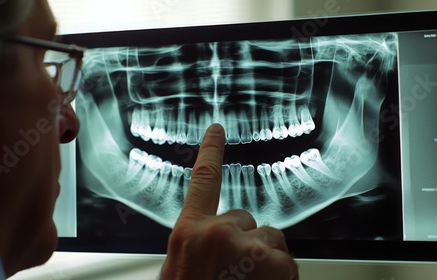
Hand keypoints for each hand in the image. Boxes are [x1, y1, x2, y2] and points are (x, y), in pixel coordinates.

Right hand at [160, 123, 298, 279]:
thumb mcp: (179, 266)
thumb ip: (193, 243)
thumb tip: (202, 239)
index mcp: (188, 233)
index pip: (202, 180)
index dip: (210, 151)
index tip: (217, 129)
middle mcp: (218, 233)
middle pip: (244, 218)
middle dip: (244, 240)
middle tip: (233, 271)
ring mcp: (250, 248)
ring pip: (269, 239)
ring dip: (263, 259)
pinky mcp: (277, 263)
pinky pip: (287, 260)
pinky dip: (280, 275)